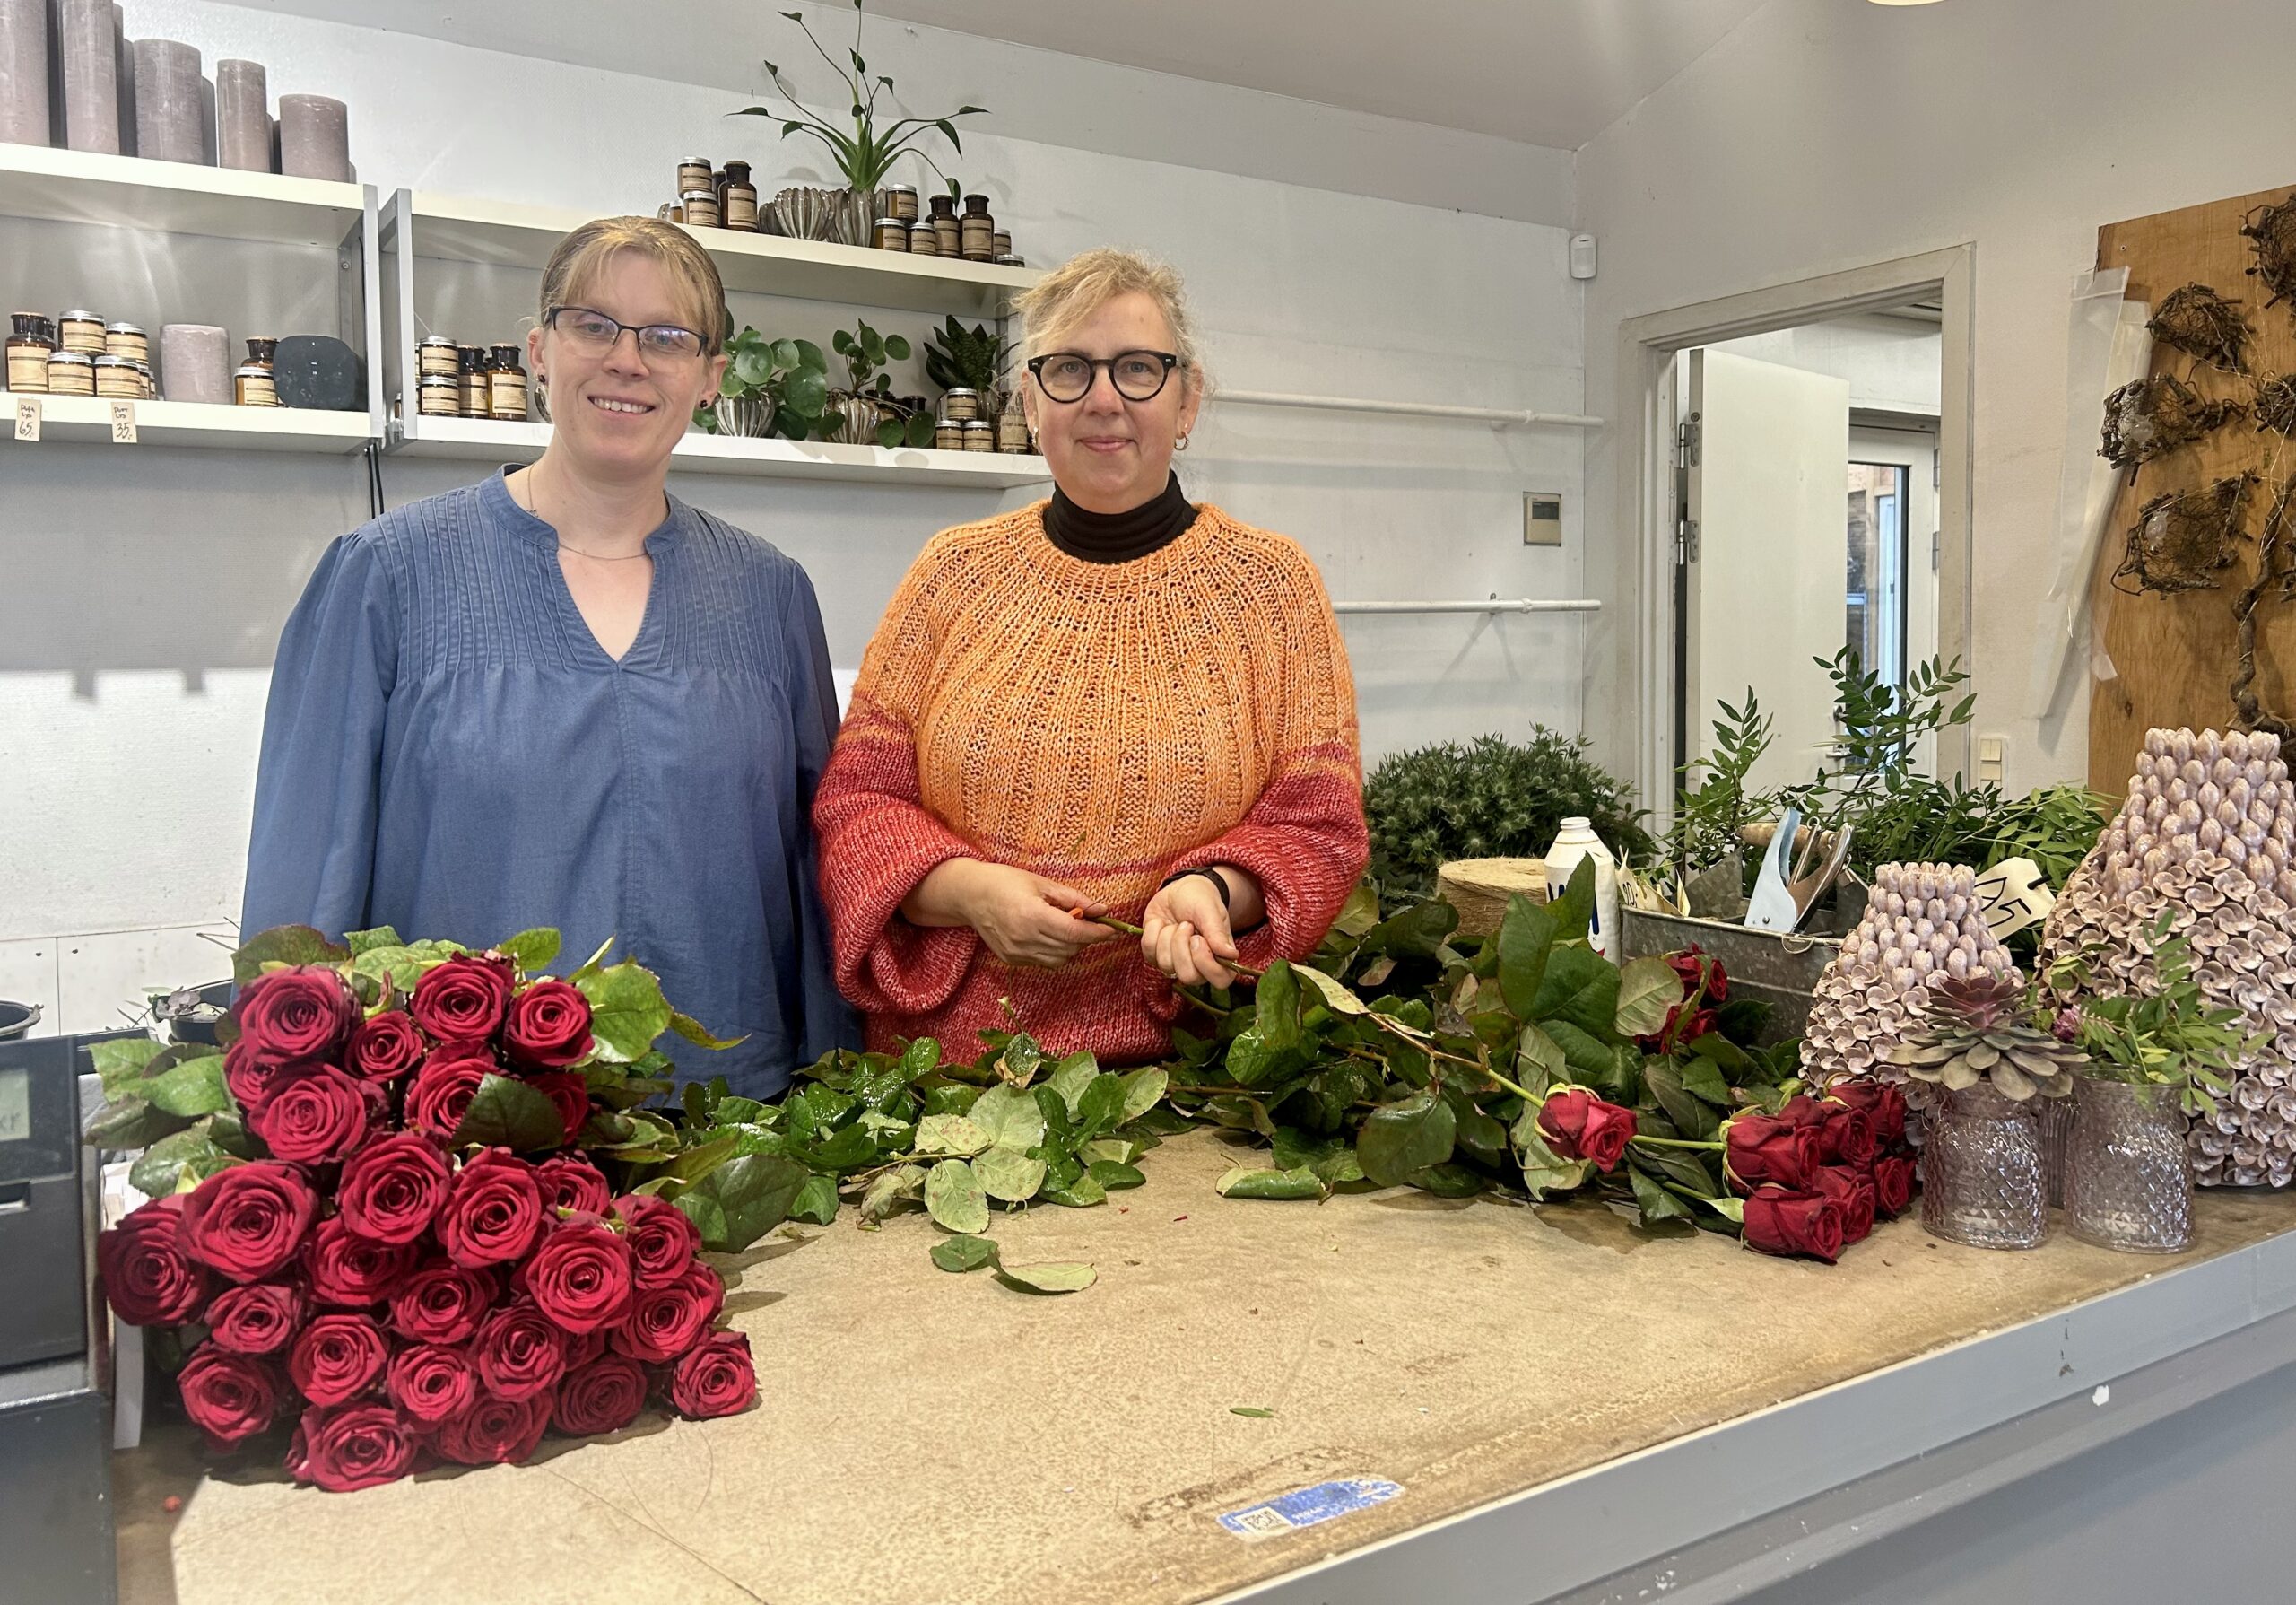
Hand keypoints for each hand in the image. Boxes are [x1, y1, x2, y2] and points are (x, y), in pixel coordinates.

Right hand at [907, 859, 1113, 969]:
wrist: (970, 895)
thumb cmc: (1006, 882)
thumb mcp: (1043, 884)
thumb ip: (1074, 899)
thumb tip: (1102, 909)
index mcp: (1032, 916)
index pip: (1075, 933)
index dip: (1097, 933)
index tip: (1112, 929)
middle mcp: (1024, 939)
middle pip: (1070, 948)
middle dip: (1086, 937)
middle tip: (1091, 921)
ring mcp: (1016, 953)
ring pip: (1060, 960)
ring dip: (1072, 946)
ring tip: (1067, 926)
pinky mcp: (1011, 960)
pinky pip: (1044, 962)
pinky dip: (1055, 952)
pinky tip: (1050, 934)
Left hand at [1141, 870, 1243, 988]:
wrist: (1180, 889)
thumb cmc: (1201, 900)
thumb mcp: (1211, 911)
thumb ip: (1218, 934)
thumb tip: (1232, 955)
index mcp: (1220, 958)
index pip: (1219, 980)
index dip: (1205, 962)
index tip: (1198, 938)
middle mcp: (1199, 966)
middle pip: (1188, 976)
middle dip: (1182, 947)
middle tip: (1186, 925)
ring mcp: (1175, 963)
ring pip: (1166, 965)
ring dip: (1168, 936)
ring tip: (1177, 922)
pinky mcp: (1156, 955)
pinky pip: (1149, 952)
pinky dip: (1153, 932)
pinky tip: (1162, 923)